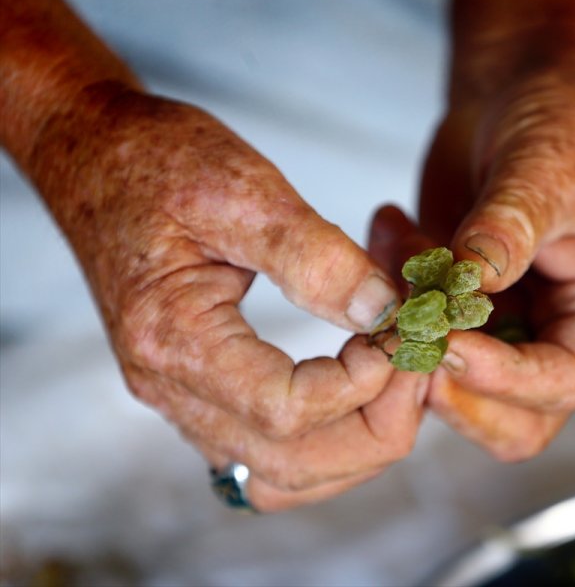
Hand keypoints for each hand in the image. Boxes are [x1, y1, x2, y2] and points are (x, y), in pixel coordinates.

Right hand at [30, 86, 422, 510]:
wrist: (96, 155)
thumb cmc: (157, 161)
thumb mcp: (241, 189)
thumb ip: (314, 255)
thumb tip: (383, 312)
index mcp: (172, 339)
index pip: (285, 410)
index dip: (362, 382)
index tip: (403, 332)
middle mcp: (169, 388)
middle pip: (292, 465)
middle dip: (377, 426)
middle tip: (420, 363)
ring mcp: (181, 397)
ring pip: (283, 476)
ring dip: (356, 444)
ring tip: (398, 379)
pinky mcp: (197, 390)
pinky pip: (267, 454)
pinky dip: (326, 439)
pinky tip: (358, 391)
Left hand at [370, 0, 574, 459]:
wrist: (524, 88)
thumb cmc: (560, 123)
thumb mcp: (541, 171)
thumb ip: (504, 233)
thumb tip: (464, 290)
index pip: (564, 380)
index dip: (503, 378)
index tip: (444, 345)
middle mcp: (558, 330)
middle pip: (514, 418)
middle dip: (454, 389)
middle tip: (404, 339)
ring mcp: (504, 324)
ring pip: (453, 382)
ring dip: (412, 333)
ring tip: (399, 246)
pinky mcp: (458, 306)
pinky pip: (415, 329)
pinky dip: (392, 289)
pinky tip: (390, 225)